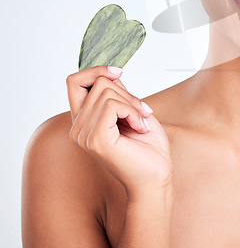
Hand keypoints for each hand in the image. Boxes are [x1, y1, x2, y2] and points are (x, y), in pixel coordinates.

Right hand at [67, 65, 171, 195]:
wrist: (157, 176)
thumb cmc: (148, 147)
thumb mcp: (131, 110)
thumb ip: (116, 93)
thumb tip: (109, 73)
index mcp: (83, 121)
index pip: (74, 82)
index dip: (96, 71)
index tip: (119, 73)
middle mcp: (78, 128)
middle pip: (98, 83)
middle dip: (127, 92)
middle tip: (142, 113)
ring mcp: (84, 135)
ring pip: (106, 92)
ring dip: (132, 103)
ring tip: (141, 123)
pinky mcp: (96, 139)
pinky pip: (111, 106)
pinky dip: (132, 111)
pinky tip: (139, 128)